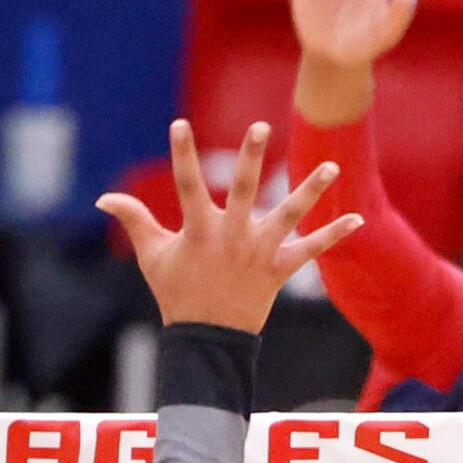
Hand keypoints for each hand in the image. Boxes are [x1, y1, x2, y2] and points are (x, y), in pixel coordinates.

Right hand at [97, 120, 362, 332]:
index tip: (179, 124)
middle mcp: (232, 236)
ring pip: (289, 215)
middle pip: (244, 190)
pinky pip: (312, 250)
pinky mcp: (280, 269)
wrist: (207, 338)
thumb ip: (134, 220)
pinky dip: (335, 235)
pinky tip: (358, 218)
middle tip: (260, 125)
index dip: (182, 154)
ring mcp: (259, 252)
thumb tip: (104, 198)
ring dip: (311, 191)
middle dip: (251, 157)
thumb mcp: (152, 255)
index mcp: (199, 230)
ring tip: (332, 167)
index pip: (187, 184)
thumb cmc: (177, 292)